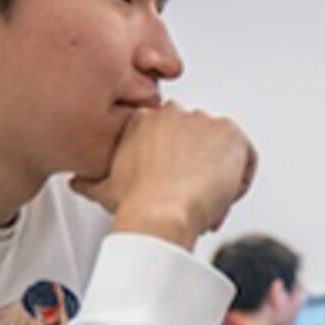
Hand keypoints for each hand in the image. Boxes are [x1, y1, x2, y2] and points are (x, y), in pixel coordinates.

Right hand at [74, 101, 257, 249]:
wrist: (162, 212)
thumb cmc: (135, 202)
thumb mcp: (101, 188)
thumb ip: (88, 179)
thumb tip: (78, 182)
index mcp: (141, 120)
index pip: (169, 137)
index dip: (174, 166)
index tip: (173, 185)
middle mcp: (172, 113)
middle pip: (197, 142)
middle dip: (197, 170)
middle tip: (193, 198)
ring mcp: (202, 120)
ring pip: (222, 150)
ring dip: (219, 176)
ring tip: (208, 202)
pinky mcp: (229, 132)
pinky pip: (246, 157)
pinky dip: (241, 180)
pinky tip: (224, 197)